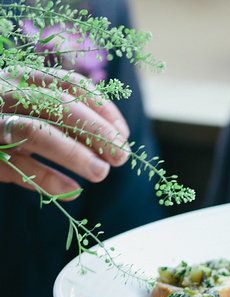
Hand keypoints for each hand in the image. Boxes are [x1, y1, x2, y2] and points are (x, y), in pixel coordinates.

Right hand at [0, 68, 130, 199]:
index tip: (123, 134)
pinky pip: (17, 165)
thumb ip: (68, 120)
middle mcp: (6, 91)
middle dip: (96, 132)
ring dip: (73, 154)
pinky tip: (71, 191)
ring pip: (36, 132)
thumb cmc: (3, 120)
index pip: (71, 85)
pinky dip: (47, 179)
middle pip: (59, 106)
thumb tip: (117, 143)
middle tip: (121, 157)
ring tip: (101, 173)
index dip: (102, 109)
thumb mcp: (34, 110)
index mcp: (25, 78)